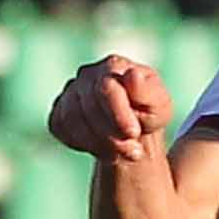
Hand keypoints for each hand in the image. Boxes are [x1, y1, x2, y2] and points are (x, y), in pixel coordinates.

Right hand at [46, 55, 171, 160]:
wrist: (133, 129)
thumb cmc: (148, 112)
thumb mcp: (160, 106)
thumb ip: (149, 92)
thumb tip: (132, 75)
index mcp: (114, 66)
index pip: (107, 88)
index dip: (119, 114)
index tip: (134, 133)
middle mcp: (87, 74)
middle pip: (89, 106)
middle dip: (112, 134)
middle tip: (134, 151)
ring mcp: (70, 92)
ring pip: (72, 119)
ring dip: (99, 143)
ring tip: (124, 152)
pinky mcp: (58, 112)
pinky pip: (60, 128)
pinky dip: (82, 143)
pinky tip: (103, 147)